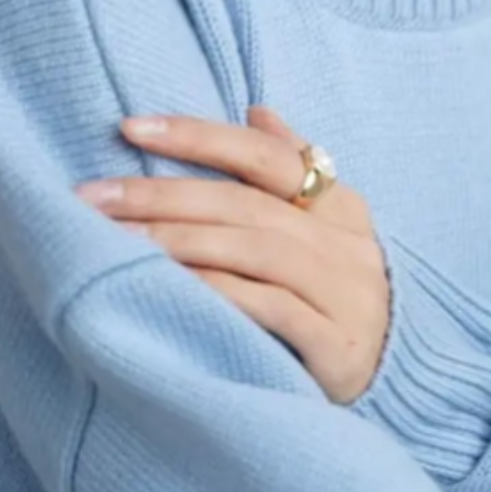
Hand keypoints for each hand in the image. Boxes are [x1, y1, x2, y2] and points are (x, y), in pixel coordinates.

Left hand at [74, 106, 389, 403]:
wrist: (396, 378)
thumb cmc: (338, 297)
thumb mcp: (328, 229)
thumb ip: (293, 169)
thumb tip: (257, 112)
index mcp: (341, 206)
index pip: (265, 155)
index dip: (198, 136)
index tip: (129, 127)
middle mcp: (345, 243)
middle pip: (246, 204)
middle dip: (164, 194)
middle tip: (94, 196)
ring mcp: (345, 293)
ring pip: (254, 250)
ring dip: (180, 240)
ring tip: (116, 239)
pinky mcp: (336, 344)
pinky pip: (271, 308)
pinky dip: (218, 291)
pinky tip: (170, 286)